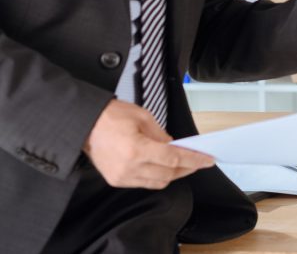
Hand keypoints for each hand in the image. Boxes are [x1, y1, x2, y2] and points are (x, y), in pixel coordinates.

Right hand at [83, 99, 214, 189]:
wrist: (84, 125)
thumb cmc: (112, 116)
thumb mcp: (143, 118)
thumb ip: (162, 135)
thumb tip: (176, 147)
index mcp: (137, 150)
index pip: (174, 159)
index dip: (194, 160)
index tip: (208, 160)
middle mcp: (129, 168)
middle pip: (168, 175)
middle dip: (187, 168)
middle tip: (198, 160)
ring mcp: (121, 177)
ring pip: (157, 183)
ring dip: (173, 174)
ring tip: (184, 164)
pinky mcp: (116, 181)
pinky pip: (144, 183)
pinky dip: (157, 177)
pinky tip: (164, 167)